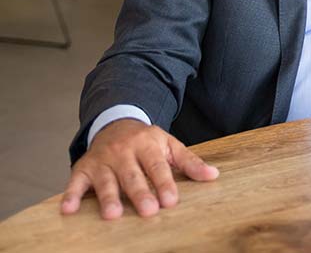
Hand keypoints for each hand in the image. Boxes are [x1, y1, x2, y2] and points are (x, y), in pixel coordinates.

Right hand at [61, 119, 218, 219]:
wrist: (116, 122)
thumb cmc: (147, 141)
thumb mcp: (170, 145)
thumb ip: (189, 162)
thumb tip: (213, 175)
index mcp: (147, 145)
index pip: (157, 166)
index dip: (164, 183)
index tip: (171, 201)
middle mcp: (123, 152)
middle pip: (132, 175)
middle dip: (140, 193)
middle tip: (149, 211)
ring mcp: (102, 160)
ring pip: (106, 180)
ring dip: (108, 197)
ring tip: (113, 215)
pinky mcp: (83, 168)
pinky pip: (75, 182)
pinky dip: (70, 195)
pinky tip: (68, 210)